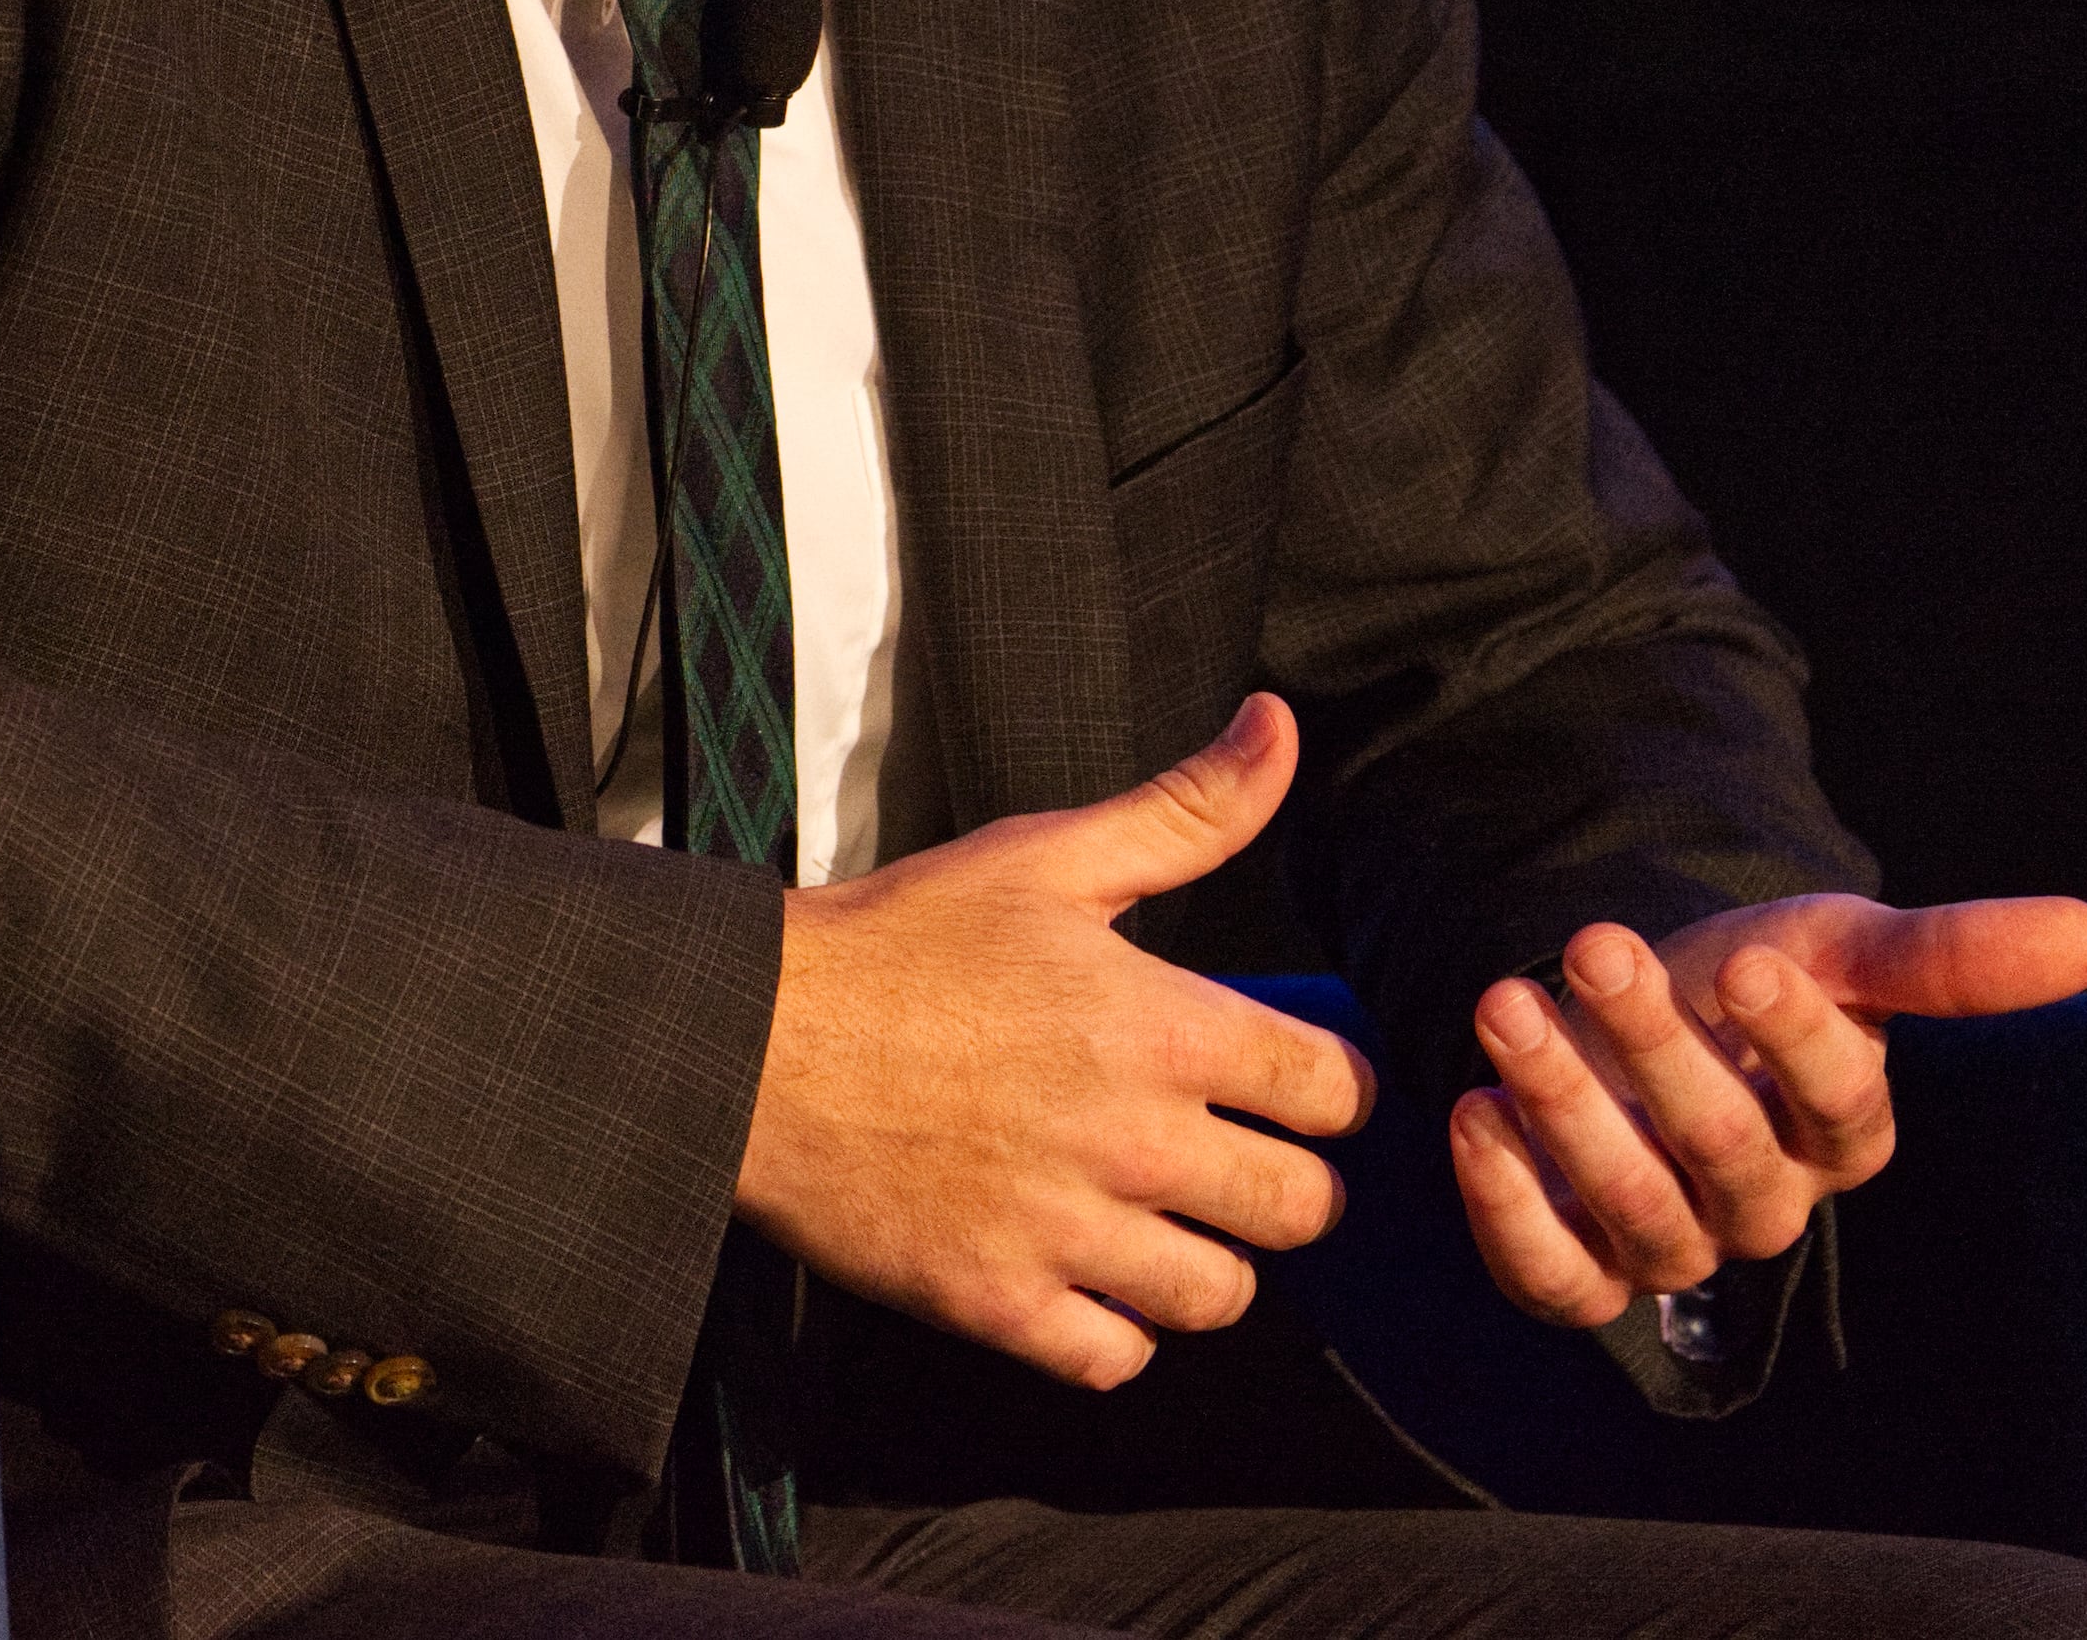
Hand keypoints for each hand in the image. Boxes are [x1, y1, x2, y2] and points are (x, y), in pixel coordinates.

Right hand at [737, 692, 1372, 1389]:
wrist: (749, 1039)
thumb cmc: (895, 942)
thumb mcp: (1043, 856)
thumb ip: (1185, 810)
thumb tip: (1279, 728)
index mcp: (1160, 1027)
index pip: (1338, 1095)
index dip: (1321, 1087)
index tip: (1277, 1082)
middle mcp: (1131, 1139)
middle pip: (1304, 1208)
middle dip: (1279, 1181)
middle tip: (1222, 1155)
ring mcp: (1066, 1231)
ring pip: (1223, 1295)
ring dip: (1202, 1260)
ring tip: (1154, 1219)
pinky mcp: (998, 1301)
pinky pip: (1119, 1359)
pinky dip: (1113, 1329)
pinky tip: (1080, 1272)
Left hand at [1451, 889, 2086, 1327]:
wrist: (1624, 1006)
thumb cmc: (1742, 984)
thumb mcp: (1832, 945)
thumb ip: (1945, 954)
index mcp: (1841, 1132)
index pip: (1842, 1108)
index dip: (1801, 1042)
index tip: (1751, 959)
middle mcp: (1760, 1202)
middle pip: (1723, 1150)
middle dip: (1657, 1046)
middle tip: (1598, 945)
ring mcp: (1667, 1242)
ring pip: (1635, 1210)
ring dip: (1565, 1107)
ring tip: (1505, 1005)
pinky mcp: (1576, 1266)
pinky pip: (1553, 1277)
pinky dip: (1507, 1208)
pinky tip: (1471, 1114)